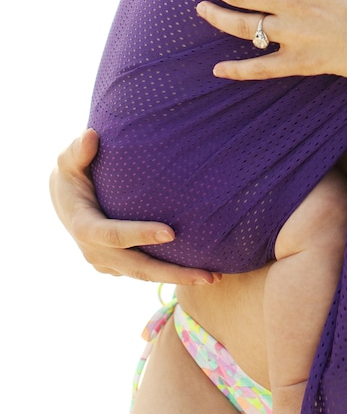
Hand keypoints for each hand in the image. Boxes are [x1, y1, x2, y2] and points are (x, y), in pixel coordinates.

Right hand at [50, 130, 217, 284]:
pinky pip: (145, 273)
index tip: (172, 233)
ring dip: (178, 277)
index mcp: (84, 226)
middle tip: (208, 276)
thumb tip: (91, 135)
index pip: (113, 234)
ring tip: (213, 277)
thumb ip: (79, 151)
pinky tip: (199, 270)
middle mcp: (95, 252)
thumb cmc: (73, 173)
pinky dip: (169, 273)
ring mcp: (106, 263)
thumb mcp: (69, 160)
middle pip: (137, 267)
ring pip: (144, 275)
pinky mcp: (116, 266)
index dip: (141, 234)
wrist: (65, 200)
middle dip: (172, 273)